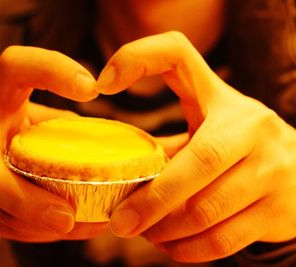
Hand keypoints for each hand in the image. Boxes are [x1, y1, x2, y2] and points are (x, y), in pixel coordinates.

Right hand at [0, 46, 105, 264]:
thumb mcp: (15, 112)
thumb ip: (54, 124)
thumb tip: (108, 140)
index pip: (17, 68)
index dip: (53, 71)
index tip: (91, 89)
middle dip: (26, 200)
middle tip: (68, 216)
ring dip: (40, 225)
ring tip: (85, 226)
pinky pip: (1, 227)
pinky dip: (35, 232)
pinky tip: (67, 231)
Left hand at [96, 32, 295, 261]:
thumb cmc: (236, 148)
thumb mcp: (209, 130)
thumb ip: (168, 146)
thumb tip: (116, 179)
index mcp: (221, 99)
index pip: (176, 54)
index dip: (138, 58)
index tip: (103, 84)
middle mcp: (252, 126)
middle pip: (196, 162)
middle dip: (151, 200)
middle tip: (119, 222)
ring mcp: (273, 168)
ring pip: (205, 210)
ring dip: (165, 229)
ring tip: (143, 233)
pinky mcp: (280, 210)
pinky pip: (222, 241)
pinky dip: (187, 250)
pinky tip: (169, 246)